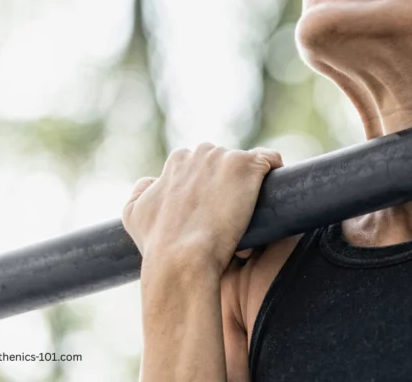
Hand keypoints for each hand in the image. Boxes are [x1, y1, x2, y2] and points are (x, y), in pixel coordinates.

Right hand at [121, 143, 283, 273]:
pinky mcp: (247, 167)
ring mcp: (226, 157)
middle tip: (229, 215)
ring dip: (248, 184)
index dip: (209, 186)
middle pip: (224, 162)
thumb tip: (150, 182)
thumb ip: (141, 192)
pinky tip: (276, 189)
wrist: (181, 258)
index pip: (201, 164)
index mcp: (177, 160)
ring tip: (248, 215)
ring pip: (245, 164)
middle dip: (228, 182)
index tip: (213, 208)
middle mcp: (201, 153)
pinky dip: (274, 170)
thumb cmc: (158, 243)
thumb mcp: (134, 214)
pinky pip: (270, 159)